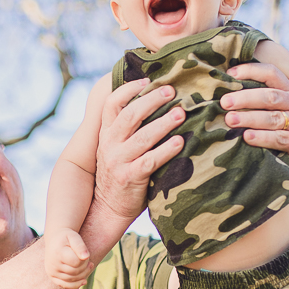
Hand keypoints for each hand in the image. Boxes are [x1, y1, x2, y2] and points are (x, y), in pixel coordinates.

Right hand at [44, 228, 91, 288]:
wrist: (54, 240)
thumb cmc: (66, 238)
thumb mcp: (74, 236)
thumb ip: (80, 246)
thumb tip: (86, 257)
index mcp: (58, 253)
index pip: (77, 263)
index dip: (84, 260)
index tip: (85, 253)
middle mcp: (53, 264)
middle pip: (76, 272)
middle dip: (84, 266)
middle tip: (85, 258)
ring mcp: (52, 272)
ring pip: (73, 279)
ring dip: (83, 274)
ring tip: (86, 265)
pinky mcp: (52, 277)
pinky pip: (66, 285)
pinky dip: (76, 284)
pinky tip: (84, 281)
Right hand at [91, 79, 185, 224]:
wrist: (108, 208)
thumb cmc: (121, 173)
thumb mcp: (116, 149)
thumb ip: (128, 130)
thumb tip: (155, 104)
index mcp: (106, 134)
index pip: (112, 104)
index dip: (129, 89)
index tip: (147, 80)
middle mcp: (110, 145)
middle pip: (130, 115)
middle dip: (152, 100)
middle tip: (172, 90)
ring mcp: (118, 161)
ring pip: (142, 136)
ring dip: (164, 122)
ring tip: (181, 113)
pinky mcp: (130, 178)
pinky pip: (150, 161)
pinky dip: (166, 150)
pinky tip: (179, 142)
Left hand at [222, 62, 288, 179]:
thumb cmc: (281, 128)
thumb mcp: (274, 110)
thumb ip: (257, 99)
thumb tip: (223, 92)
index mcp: (288, 90)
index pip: (271, 74)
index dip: (251, 71)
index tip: (229, 74)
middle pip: (270, 97)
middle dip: (245, 98)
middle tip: (224, 102)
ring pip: (273, 118)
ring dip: (249, 118)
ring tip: (230, 120)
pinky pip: (280, 138)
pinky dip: (262, 137)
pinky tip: (247, 137)